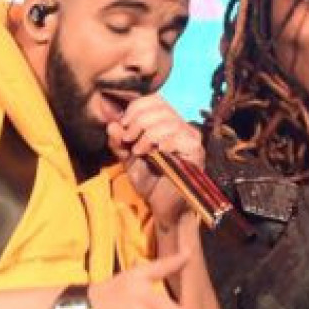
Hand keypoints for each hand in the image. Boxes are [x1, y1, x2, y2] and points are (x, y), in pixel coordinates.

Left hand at [106, 95, 203, 227]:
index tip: (123, 127)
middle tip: (129, 140)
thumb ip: (118, 142)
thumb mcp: (127, 159)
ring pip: (168, 122)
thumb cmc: (149, 182)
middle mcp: (181, 127)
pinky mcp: (196, 152)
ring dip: (148, 135)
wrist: (163, 207)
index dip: (136, 109)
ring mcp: (191, 138)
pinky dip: (163, 144)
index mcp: (166, 124)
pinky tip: (155, 155)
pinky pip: (180, 138)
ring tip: (139, 152)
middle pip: (160, 108)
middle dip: (139, 122)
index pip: (154, 100)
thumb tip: (112, 124)